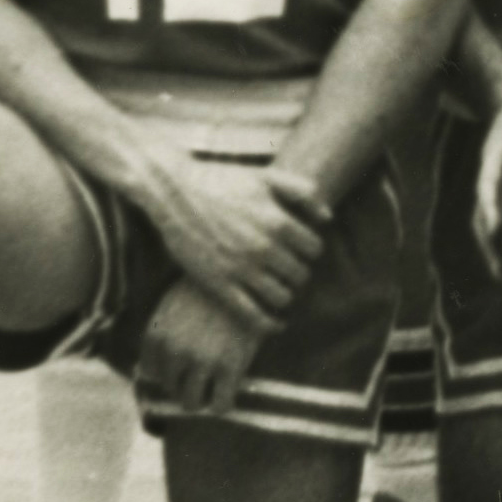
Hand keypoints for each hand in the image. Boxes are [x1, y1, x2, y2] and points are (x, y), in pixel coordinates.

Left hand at [131, 277, 267, 416]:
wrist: (245, 275)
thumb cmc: (208, 288)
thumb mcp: (173, 303)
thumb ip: (160, 333)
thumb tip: (150, 371)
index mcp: (157, 335)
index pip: (151, 372)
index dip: (166, 372)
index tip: (180, 370)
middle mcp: (174, 351)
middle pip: (171, 388)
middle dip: (183, 385)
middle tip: (200, 376)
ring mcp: (202, 361)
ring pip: (191, 402)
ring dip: (200, 398)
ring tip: (212, 388)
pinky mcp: (230, 367)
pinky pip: (220, 405)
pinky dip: (222, 404)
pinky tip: (227, 394)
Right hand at [139, 155, 318, 328]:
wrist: (174, 192)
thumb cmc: (222, 181)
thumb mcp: (266, 177)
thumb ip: (302, 192)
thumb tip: (328, 218)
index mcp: (278, 221)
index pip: (315, 249)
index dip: (309, 251)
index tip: (298, 250)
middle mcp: (263, 248)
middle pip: (301, 275)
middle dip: (297, 272)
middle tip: (285, 268)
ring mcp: (241, 269)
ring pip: (283, 297)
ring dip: (285, 295)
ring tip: (277, 287)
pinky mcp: (220, 286)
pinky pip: (254, 316)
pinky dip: (270, 324)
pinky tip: (277, 323)